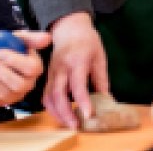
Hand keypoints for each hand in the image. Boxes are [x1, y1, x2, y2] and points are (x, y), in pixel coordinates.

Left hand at [0, 30, 50, 106]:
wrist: (3, 60)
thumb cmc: (14, 48)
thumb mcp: (22, 39)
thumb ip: (33, 37)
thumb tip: (46, 38)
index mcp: (36, 69)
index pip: (30, 68)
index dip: (13, 61)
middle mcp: (28, 86)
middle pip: (16, 84)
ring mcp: (15, 96)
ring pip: (2, 93)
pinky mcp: (2, 102)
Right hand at [44, 12, 108, 128]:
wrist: (68, 27)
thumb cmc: (87, 40)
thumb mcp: (99, 56)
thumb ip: (101, 78)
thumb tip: (106, 99)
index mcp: (76, 60)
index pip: (77, 84)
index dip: (82, 100)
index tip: (88, 114)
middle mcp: (61, 67)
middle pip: (57, 93)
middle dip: (65, 112)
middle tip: (76, 125)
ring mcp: (51, 72)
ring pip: (48, 97)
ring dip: (57, 113)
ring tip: (69, 124)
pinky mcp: (47, 76)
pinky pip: (45, 95)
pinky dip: (51, 108)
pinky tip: (61, 115)